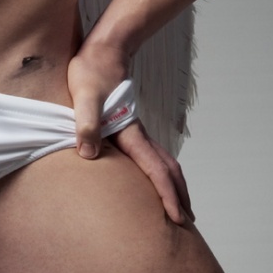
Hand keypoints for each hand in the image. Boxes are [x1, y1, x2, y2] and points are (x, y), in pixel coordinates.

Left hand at [67, 44, 192, 225]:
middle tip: (188, 222)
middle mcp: (137, 133)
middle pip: (167, 168)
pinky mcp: (128, 125)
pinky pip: (151, 153)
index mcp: (129, 131)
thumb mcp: (84, 96)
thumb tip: (88, 154)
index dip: (166, 194)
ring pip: (163, 160)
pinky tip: (153, 175)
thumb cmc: (91, 72)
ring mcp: (135, 129)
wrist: (104, 50)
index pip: (154, 168)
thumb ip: (87, 123)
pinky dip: (161, 170)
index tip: (177, 217)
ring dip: (173, 183)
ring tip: (178, 204)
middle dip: (179, 194)